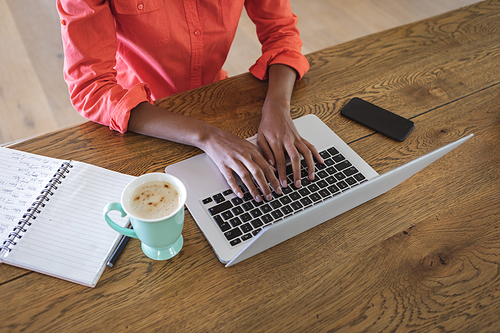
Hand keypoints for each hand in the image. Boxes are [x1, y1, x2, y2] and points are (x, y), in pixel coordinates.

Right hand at [202, 128, 281, 201]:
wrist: (213, 136)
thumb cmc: (231, 141)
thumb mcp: (249, 146)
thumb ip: (261, 157)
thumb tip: (272, 168)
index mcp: (252, 151)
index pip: (266, 167)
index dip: (273, 179)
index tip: (278, 188)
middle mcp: (244, 155)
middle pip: (258, 172)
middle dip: (265, 186)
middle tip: (270, 196)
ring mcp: (233, 160)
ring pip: (246, 176)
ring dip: (253, 189)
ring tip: (258, 198)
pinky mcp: (223, 165)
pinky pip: (230, 178)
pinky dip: (236, 187)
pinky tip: (241, 195)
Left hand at [256, 64, 322, 187]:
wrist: (276, 110)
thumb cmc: (267, 124)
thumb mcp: (260, 138)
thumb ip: (265, 152)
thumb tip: (271, 165)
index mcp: (276, 141)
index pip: (280, 161)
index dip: (282, 174)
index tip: (283, 184)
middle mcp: (288, 140)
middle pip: (295, 159)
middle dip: (297, 173)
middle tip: (297, 184)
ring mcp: (296, 138)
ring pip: (306, 153)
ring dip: (310, 166)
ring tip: (311, 177)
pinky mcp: (300, 137)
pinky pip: (310, 146)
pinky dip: (317, 154)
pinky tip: (321, 162)